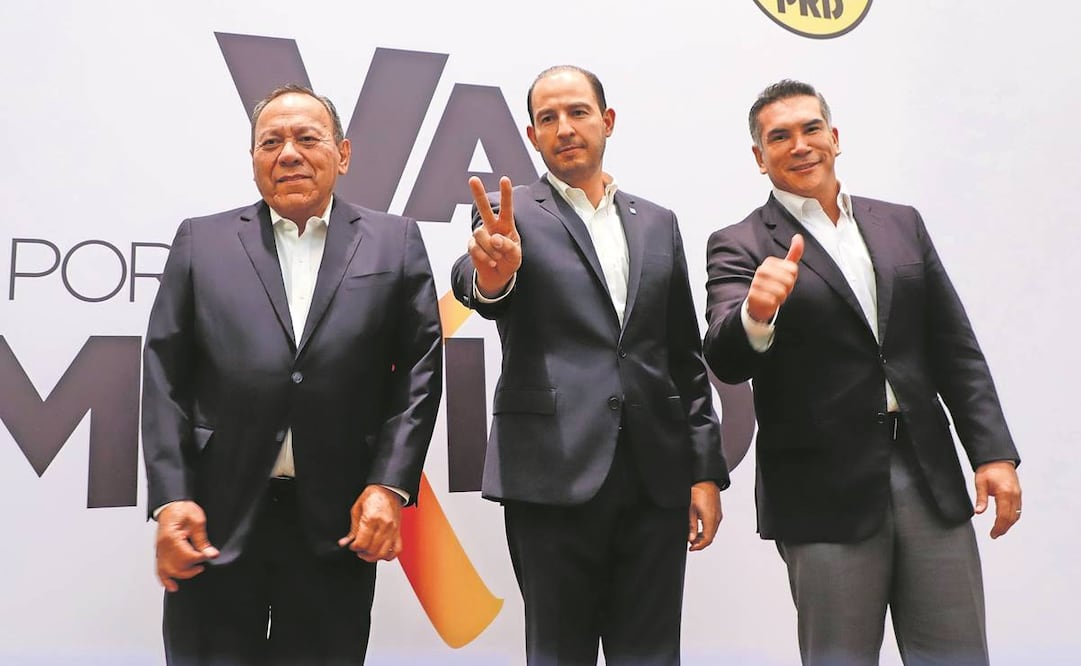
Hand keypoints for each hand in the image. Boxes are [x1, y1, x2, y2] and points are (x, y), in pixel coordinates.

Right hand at [155, 500, 218, 591]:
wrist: (171, 506)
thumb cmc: (182, 510)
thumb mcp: (197, 521)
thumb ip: (203, 540)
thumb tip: (211, 554)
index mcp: (172, 537)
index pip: (188, 556)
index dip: (202, 557)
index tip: (210, 555)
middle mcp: (163, 547)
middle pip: (177, 567)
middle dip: (192, 568)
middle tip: (203, 563)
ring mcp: (159, 551)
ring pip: (167, 572)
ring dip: (182, 575)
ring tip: (194, 571)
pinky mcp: (159, 552)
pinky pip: (159, 570)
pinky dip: (165, 580)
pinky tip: (171, 586)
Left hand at [338, 485, 402, 562]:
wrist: (388, 489)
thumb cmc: (373, 496)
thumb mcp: (357, 509)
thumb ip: (352, 528)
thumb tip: (345, 542)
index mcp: (372, 519)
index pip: (362, 543)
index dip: (354, 547)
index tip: (352, 545)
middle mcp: (384, 526)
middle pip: (371, 550)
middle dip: (362, 552)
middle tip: (358, 548)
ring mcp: (393, 530)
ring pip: (383, 553)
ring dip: (373, 557)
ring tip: (367, 552)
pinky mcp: (398, 532)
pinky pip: (396, 550)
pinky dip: (388, 555)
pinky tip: (380, 553)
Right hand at [467, 176, 521, 296]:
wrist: (498, 275)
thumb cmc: (510, 260)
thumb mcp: (516, 255)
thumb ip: (508, 246)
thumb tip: (494, 239)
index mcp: (506, 225)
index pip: (507, 207)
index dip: (506, 194)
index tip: (504, 179)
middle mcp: (491, 226)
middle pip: (484, 208)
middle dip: (478, 193)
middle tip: (473, 179)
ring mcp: (480, 234)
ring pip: (481, 234)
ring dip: (491, 249)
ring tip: (498, 257)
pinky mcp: (472, 245)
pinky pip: (476, 248)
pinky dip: (485, 257)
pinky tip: (491, 261)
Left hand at [688, 481, 721, 551]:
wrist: (706, 481)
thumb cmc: (698, 492)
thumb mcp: (690, 510)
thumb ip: (692, 526)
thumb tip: (691, 539)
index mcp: (710, 519)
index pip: (707, 539)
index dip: (699, 546)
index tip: (691, 548)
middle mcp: (717, 519)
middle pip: (710, 537)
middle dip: (701, 543)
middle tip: (691, 545)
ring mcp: (718, 516)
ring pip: (712, 532)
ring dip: (704, 537)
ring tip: (693, 539)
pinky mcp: (717, 513)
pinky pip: (713, 526)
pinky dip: (707, 531)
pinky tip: (699, 530)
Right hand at [746, 234, 803, 322]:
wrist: (759, 301)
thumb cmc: (775, 283)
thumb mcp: (786, 268)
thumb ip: (794, 253)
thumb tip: (798, 236)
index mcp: (769, 262)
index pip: (793, 270)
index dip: (792, 278)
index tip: (784, 280)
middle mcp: (761, 270)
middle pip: (788, 280)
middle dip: (788, 288)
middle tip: (780, 289)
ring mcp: (755, 282)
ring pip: (781, 291)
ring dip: (781, 297)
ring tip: (774, 296)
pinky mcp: (752, 295)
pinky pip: (772, 301)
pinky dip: (773, 304)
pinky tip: (768, 302)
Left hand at [974, 461, 1021, 538]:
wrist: (998, 459)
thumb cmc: (988, 469)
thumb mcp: (980, 483)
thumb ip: (981, 499)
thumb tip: (978, 512)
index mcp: (1005, 493)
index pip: (1003, 516)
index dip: (999, 527)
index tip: (993, 534)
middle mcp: (1015, 495)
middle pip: (1011, 517)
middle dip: (1004, 528)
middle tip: (995, 535)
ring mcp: (1018, 494)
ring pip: (1016, 514)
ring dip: (1009, 524)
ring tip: (1000, 530)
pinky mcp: (1019, 493)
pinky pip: (1018, 509)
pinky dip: (1012, 517)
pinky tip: (1006, 520)